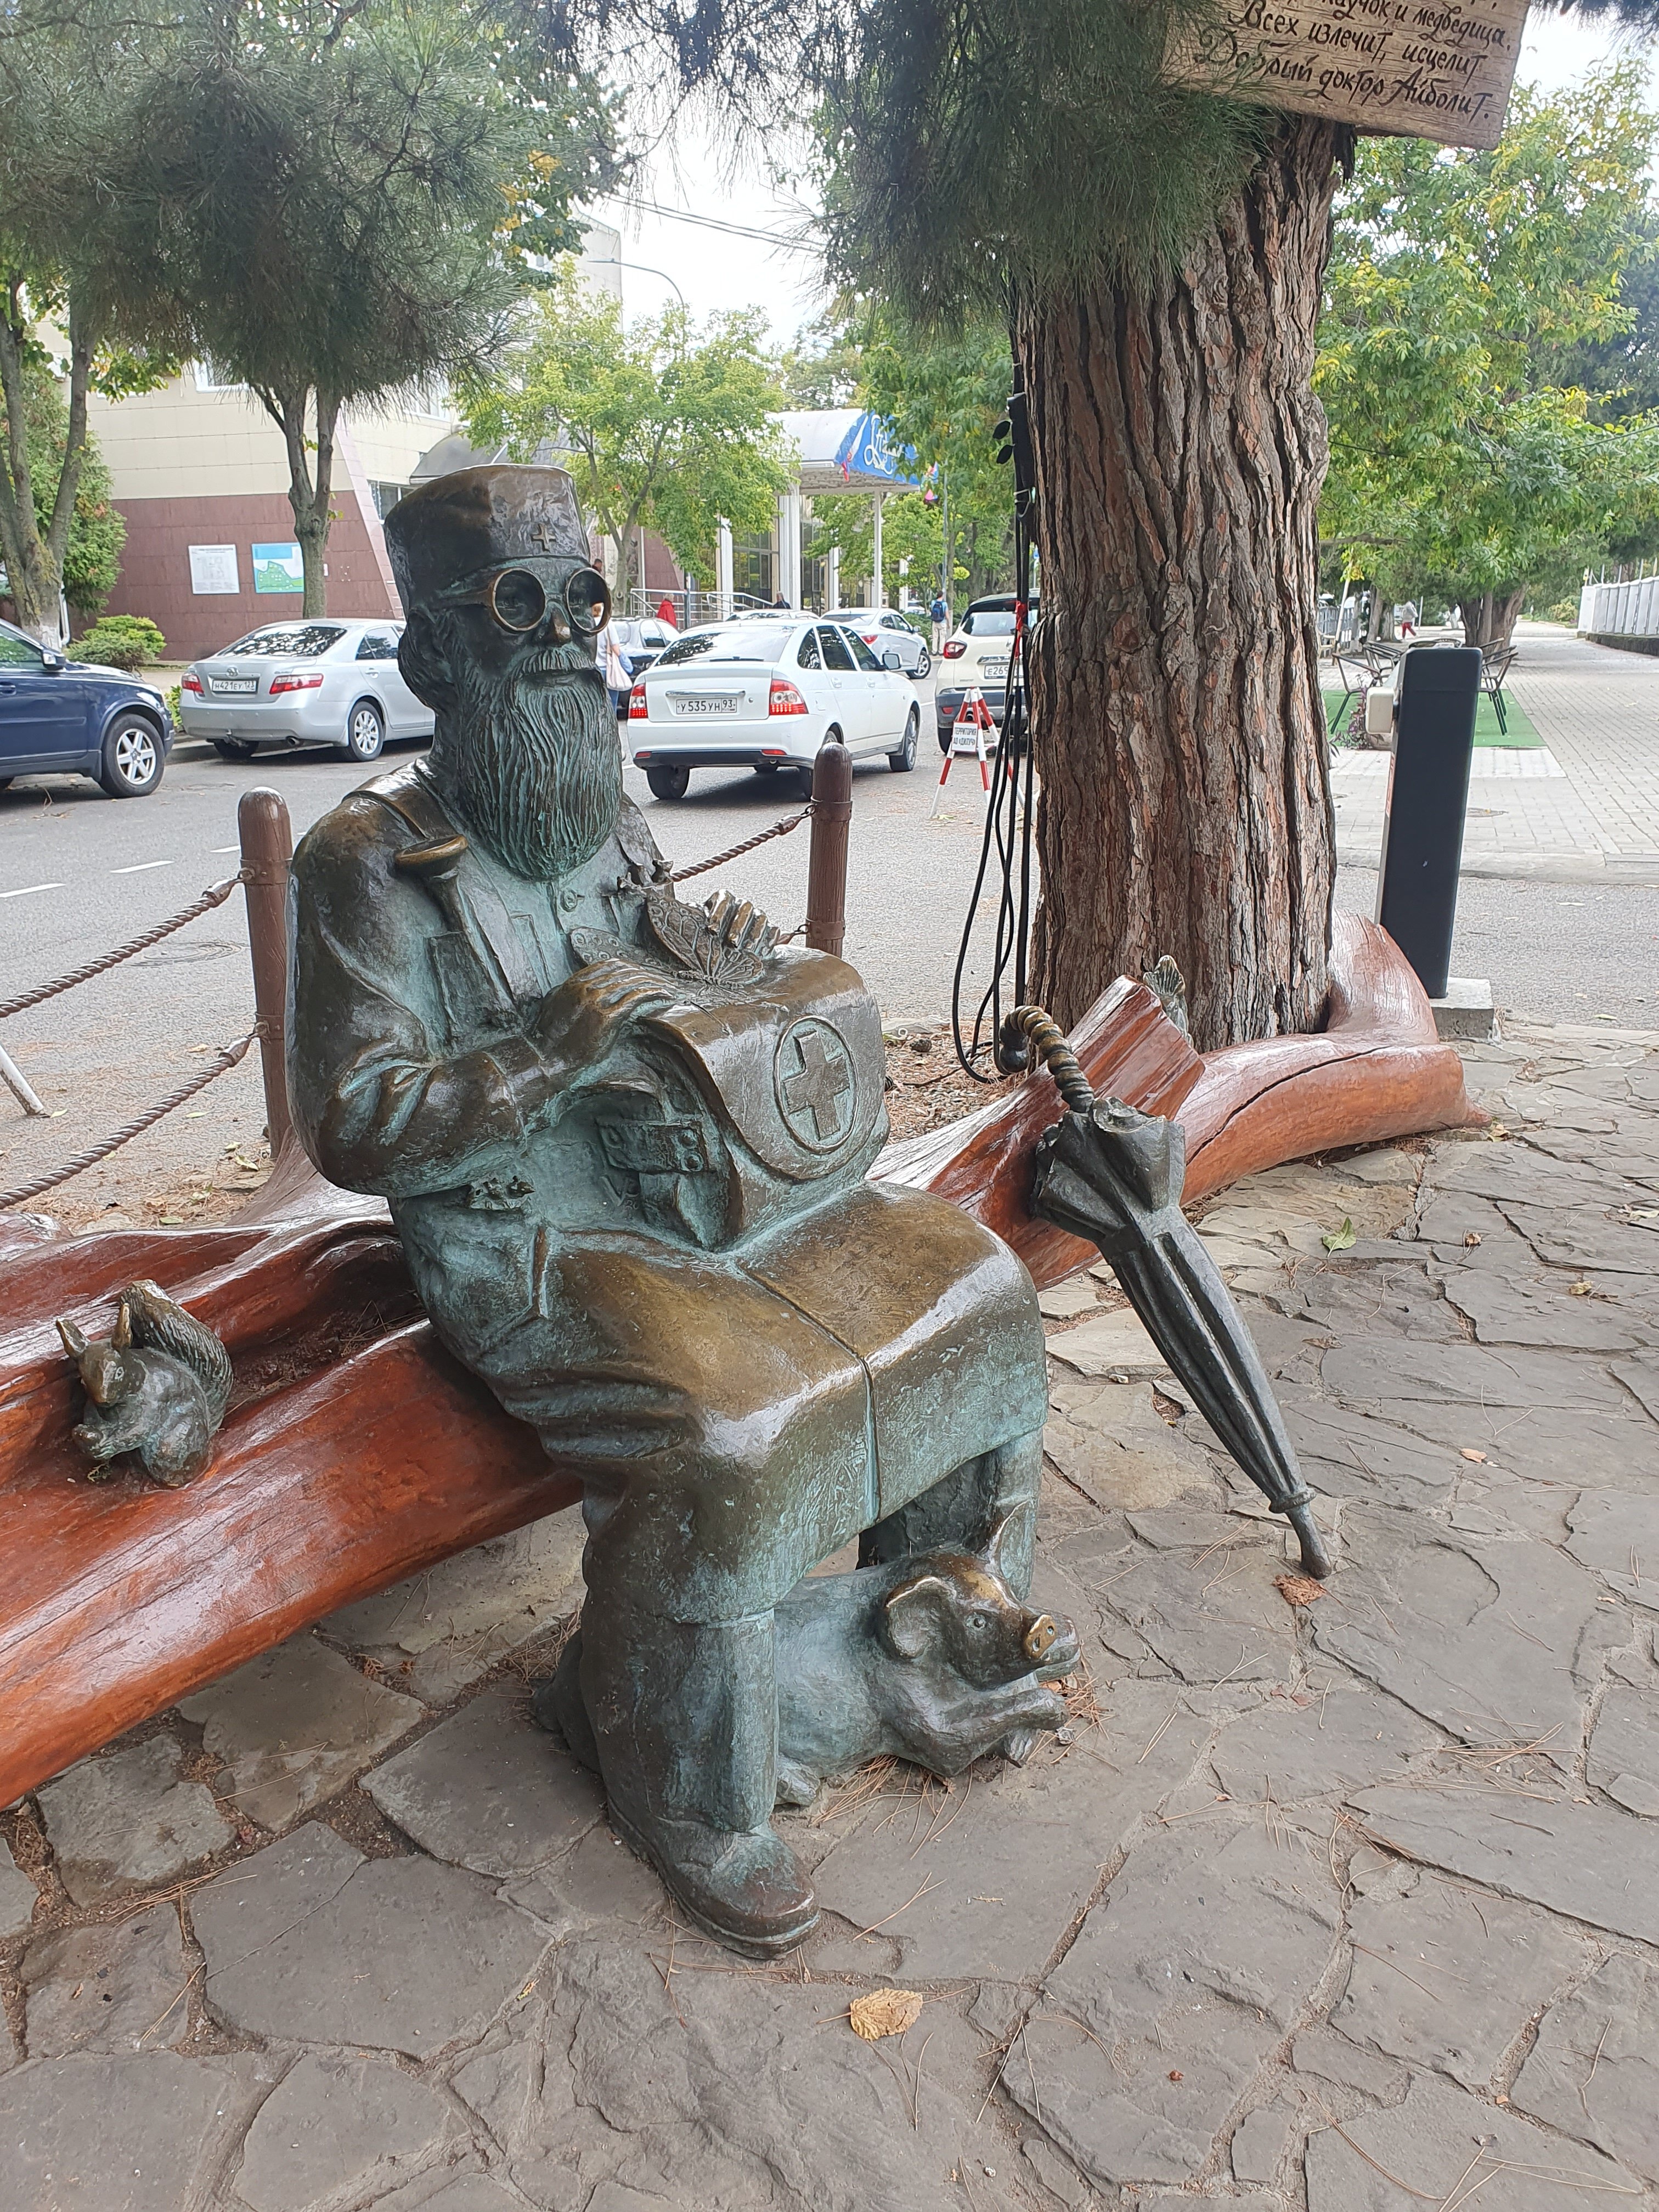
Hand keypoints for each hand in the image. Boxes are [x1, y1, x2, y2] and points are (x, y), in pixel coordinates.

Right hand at [533, 957, 676, 1069]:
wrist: (542, 1062)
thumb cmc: (548, 1043)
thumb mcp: (556, 1008)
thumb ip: (571, 995)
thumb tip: (584, 991)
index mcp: (573, 983)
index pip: (610, 965)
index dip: (632, 968)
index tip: (646, 974)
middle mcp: (585, 987)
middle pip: (625, 971)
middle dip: (648, 974)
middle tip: (665, 981)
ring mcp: (596, 1001)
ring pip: (634, 982)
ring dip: (656, 983)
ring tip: (671, 989)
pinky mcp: (606, 1018)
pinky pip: (637, 998)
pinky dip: (655, 994)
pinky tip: (667, 997)